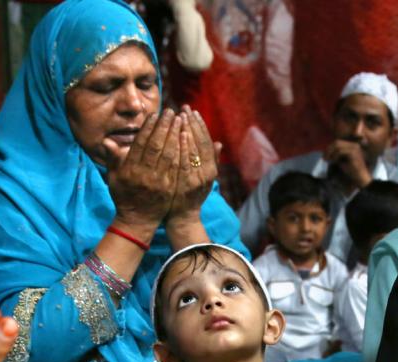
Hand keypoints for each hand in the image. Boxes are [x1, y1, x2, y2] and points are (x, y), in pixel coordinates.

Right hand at [106, 108, 183, 240]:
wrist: (137, 221)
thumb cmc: (124, 196)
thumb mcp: (114, 178)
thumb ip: (113, 159)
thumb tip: (107, 141)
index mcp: (130, 170)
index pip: (141, 144)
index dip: (148, 128)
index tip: (154, 115)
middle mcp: (145, 175)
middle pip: (156, 146)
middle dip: (164, 127)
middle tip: (171, 112)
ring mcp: (159, 182)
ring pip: (169, 154)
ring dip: (175, 135)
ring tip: (180, 120)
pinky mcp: (170, 188)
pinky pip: (177, 166)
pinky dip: (182, 151)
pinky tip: (186, 139)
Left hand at [168, 107, 220, 226]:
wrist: (182, 218)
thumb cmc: (190, 196)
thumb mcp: (204, 178)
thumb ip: (211, 161)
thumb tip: (218, 143)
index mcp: (211, 170)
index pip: (206, 143)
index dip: (200, 126)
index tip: (193, 111)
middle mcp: (206, 174)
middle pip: (200, 144)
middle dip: (192, 124)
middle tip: (184, 107)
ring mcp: (196, 180)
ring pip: (193, 151)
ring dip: (187, 131)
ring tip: (180, 115)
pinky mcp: (185, 185)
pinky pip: (184, 162)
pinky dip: (183, 148)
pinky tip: (179, 134)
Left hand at [323, 139, 372, 188]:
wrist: (360, 177)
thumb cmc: (352, 170)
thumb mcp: (342, 160)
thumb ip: (336, 155)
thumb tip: (327, 152)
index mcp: (352, 145)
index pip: (338, 142)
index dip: (329, 148)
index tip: (324, 155)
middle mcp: (353, 144)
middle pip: (337, 142)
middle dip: (328, 149)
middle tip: (324, 157)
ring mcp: (354, 147)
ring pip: (337, 146)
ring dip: (331, 153)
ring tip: (328, 160)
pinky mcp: (353, 152)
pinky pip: (340, 151)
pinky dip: (335, 156)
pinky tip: (334, 162)